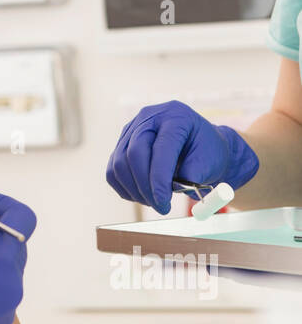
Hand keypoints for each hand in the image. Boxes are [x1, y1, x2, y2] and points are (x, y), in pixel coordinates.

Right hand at [106, 100, 259, 214]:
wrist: (199, 147)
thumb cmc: (207, 153)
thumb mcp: (210, 161)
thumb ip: (192, 175)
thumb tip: (170, 189)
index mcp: (176, 116)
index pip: (161, 148)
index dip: (159, 178)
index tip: (163, 202)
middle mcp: (149, 117)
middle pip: (134, 153)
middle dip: (145, 187)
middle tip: (160, 207)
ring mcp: (132, 129)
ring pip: (120, 164)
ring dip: (134, 190)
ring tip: (154, 202)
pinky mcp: (121, 144)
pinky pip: (113, 171)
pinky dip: (125, 188)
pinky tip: (142, 195)